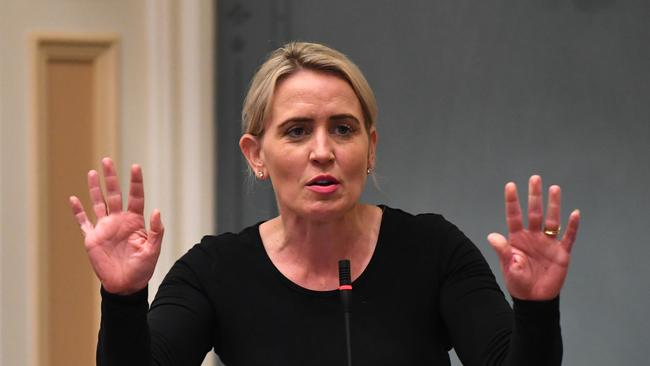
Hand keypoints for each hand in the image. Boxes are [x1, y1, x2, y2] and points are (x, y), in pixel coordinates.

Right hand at [69, 158, 162, 294]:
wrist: (125, 285)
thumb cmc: (142, 268)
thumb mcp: (153, 250)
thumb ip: (156, 231)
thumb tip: (157, 211)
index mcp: (135, 221)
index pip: (136, 196)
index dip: (135, 182)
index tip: (135, 167)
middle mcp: (119, 220)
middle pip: (114, 194)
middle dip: (110, 178)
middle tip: (107, 160)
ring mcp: (105, 228)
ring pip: (98, 203)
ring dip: (94, 188)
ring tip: (92, 172)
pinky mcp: (92, 238)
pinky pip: (83, 222)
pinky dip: (78, 212)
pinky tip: (74, 199)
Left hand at [487, 175, 579, 299]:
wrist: (534, 298)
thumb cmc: (518, 281)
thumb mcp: (508, 266)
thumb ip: (503, 250)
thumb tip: (492, 236)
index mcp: (517, 238)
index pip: (514, 215)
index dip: (512, 201)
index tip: (510, 185)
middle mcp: (533, 236)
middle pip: (534, 212)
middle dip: (534, 196)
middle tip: (535, 178)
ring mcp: (548, 243)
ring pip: (552, 220)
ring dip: (553, 205)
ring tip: (554, 188)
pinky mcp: (561, 253)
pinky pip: (568, 237)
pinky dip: (572, 226)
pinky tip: (575, 213)